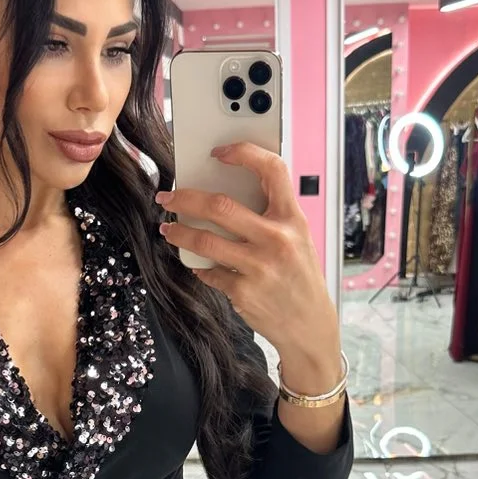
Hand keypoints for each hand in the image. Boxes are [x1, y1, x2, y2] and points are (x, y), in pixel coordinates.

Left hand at [156, 143, 338, 363]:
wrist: (309, 325)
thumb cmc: (300, 278)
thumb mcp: (298, 240)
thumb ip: (270, 217)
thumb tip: (222, 197)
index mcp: (292, 219)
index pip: (272, 170)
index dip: (244, 153)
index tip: (219, 153)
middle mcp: (277, 240)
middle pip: (220, 207)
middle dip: (185, 199)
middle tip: (168, 198)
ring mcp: (259, 267)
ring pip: (205, 241)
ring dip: (179, 233)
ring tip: (169, 230)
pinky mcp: (243, 292)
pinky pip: (209, 272)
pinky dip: (199, 267)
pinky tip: (197, 264)